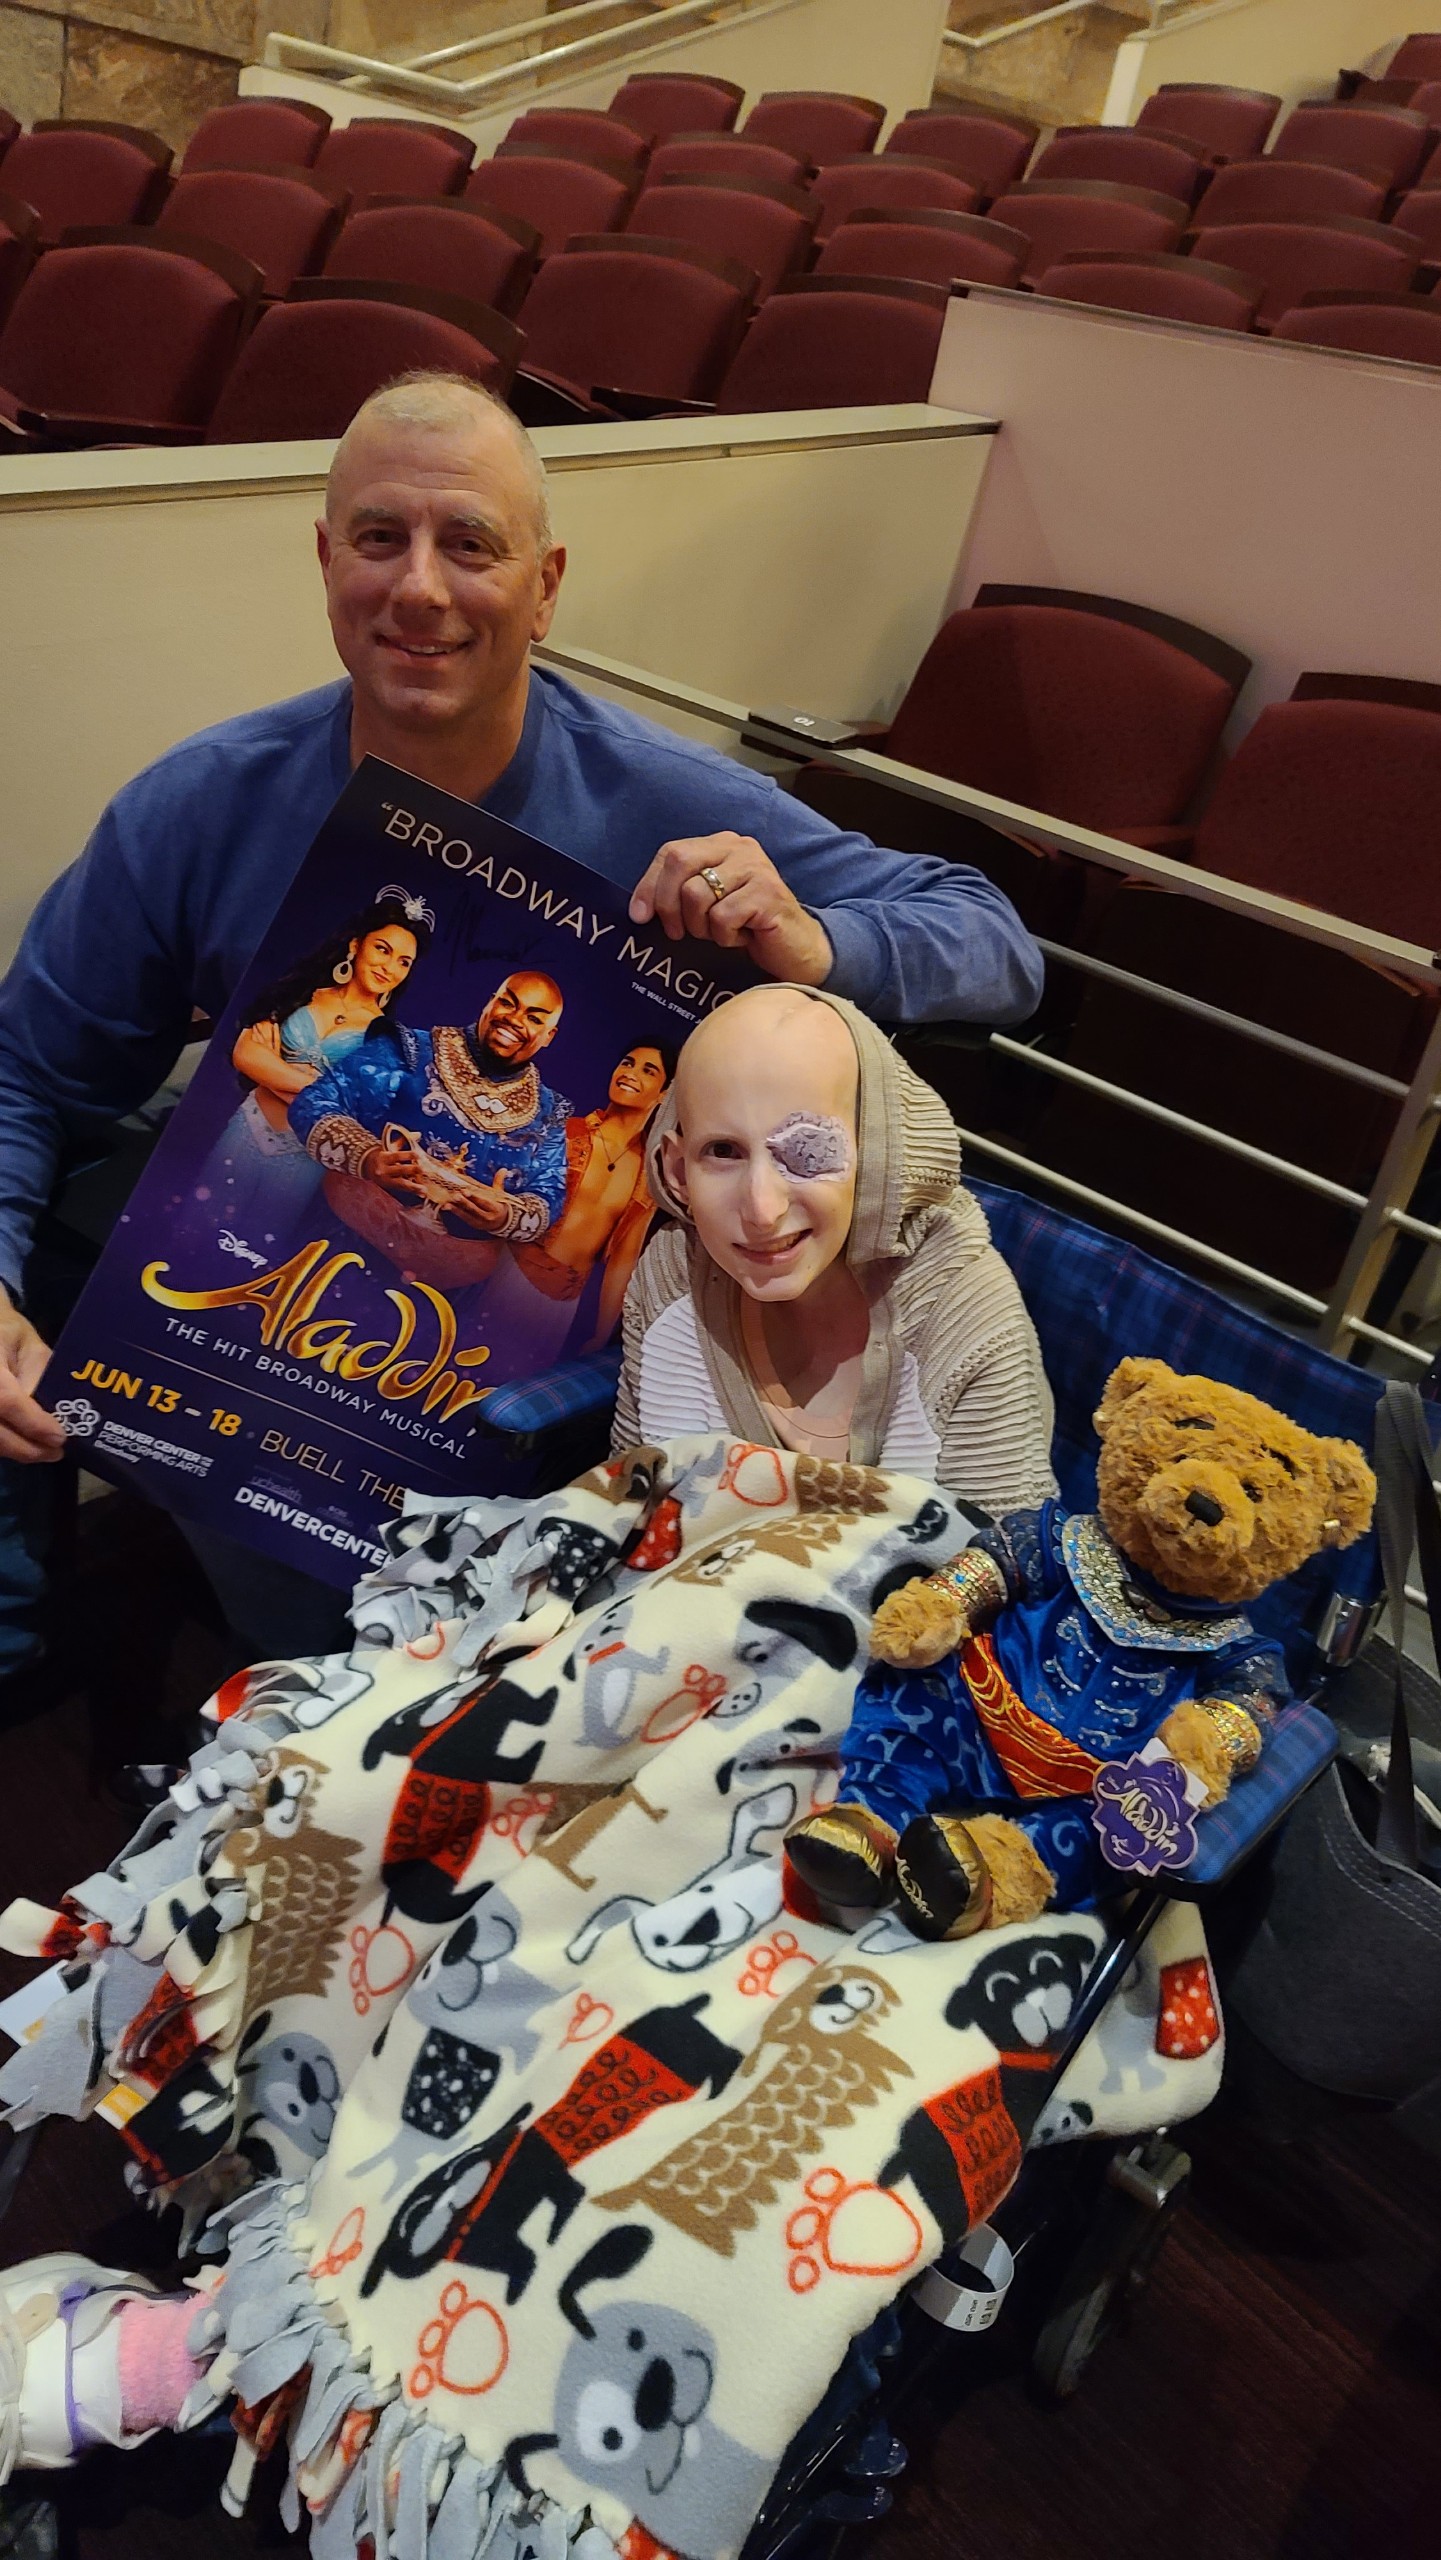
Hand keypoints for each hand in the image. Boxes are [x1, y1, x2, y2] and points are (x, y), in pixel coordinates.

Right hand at [0, 1288, 63, 1464]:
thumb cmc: (5, 1333)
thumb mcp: (29, 1344)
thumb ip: (40, 1374)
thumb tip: (54, 1412)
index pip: (7, 1400)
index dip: (33, 1423)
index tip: (59, 1437)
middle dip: (27, 1447)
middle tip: (56, 1452)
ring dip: (16, 1450)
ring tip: (45, 1451)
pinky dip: (6, 1445)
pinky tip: (24, 1444)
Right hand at [363, 1131, 425, 1196]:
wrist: (366, 1166)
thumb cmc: (382, 1155)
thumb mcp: (389, 1146)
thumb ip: (403, 1141)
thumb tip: (418, 1134)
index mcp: (383, 1157)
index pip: (396, 1156)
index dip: (407, 1155)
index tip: (418, 1154)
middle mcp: (383, 1169)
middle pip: (399, 1170)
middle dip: (411, 1170)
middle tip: (422, 1170)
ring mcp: (385, 1180)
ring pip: (400, 1183)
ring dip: (413, 1187)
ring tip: (423, 1189)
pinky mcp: (388, 1187)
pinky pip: (401, 1189)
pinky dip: (411, 1191)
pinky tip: (420, 1193)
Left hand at [446, 1168, 513, 1233]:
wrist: (501, 1222)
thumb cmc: (499, 1205)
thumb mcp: (500, 1194)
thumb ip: (499, 1182)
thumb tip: (503, 1169)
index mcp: (495, 1208)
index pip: (484, 1202)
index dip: (475, 1197)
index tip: (465, 1191)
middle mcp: (487, 1217)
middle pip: (474, 1210)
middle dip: (464, 1203)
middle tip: (455, 1196)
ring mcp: (479, 1222)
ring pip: (467, 1215)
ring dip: (456, 1209)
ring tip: (447, 1204)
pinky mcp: (473, 1224)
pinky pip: (463, 1218)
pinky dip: (455, 1212)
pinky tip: (447, 1207)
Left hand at [629, 834, 831, 983]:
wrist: (797, 950)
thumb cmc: (748, 927)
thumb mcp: (709, 903)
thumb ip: (680, 892)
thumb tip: (638, 910)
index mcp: (722, 843)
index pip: (671, 852)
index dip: (649, 884)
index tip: (639, 915)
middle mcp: (739, 848)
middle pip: (679, 862)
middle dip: (667, 904)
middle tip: (676, 933)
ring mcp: (756, 868)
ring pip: (696, 895)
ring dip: (701, 926)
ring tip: (721, 933)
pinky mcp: (767, 893)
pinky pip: (721, 917)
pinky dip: (725, 937)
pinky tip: (743, 937)